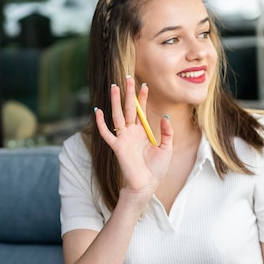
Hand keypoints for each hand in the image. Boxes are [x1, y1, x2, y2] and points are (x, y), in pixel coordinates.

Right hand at [94, 76, 172, 205]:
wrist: (147, 184)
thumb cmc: (157, 169)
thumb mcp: (166, 148)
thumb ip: (166, 132)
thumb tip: (165, 117)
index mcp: (142, 132)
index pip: (141, 111)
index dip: (142, 98)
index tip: (144, 85)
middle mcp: (131, 132)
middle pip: (128, 109)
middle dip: (129, 94)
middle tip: (128, 78)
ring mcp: (123, 138)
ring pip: (118, 116)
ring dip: (116, 102)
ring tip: (115, 87)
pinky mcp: (117, 147)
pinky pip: (106, 133)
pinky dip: (100, 123)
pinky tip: (97, 110)